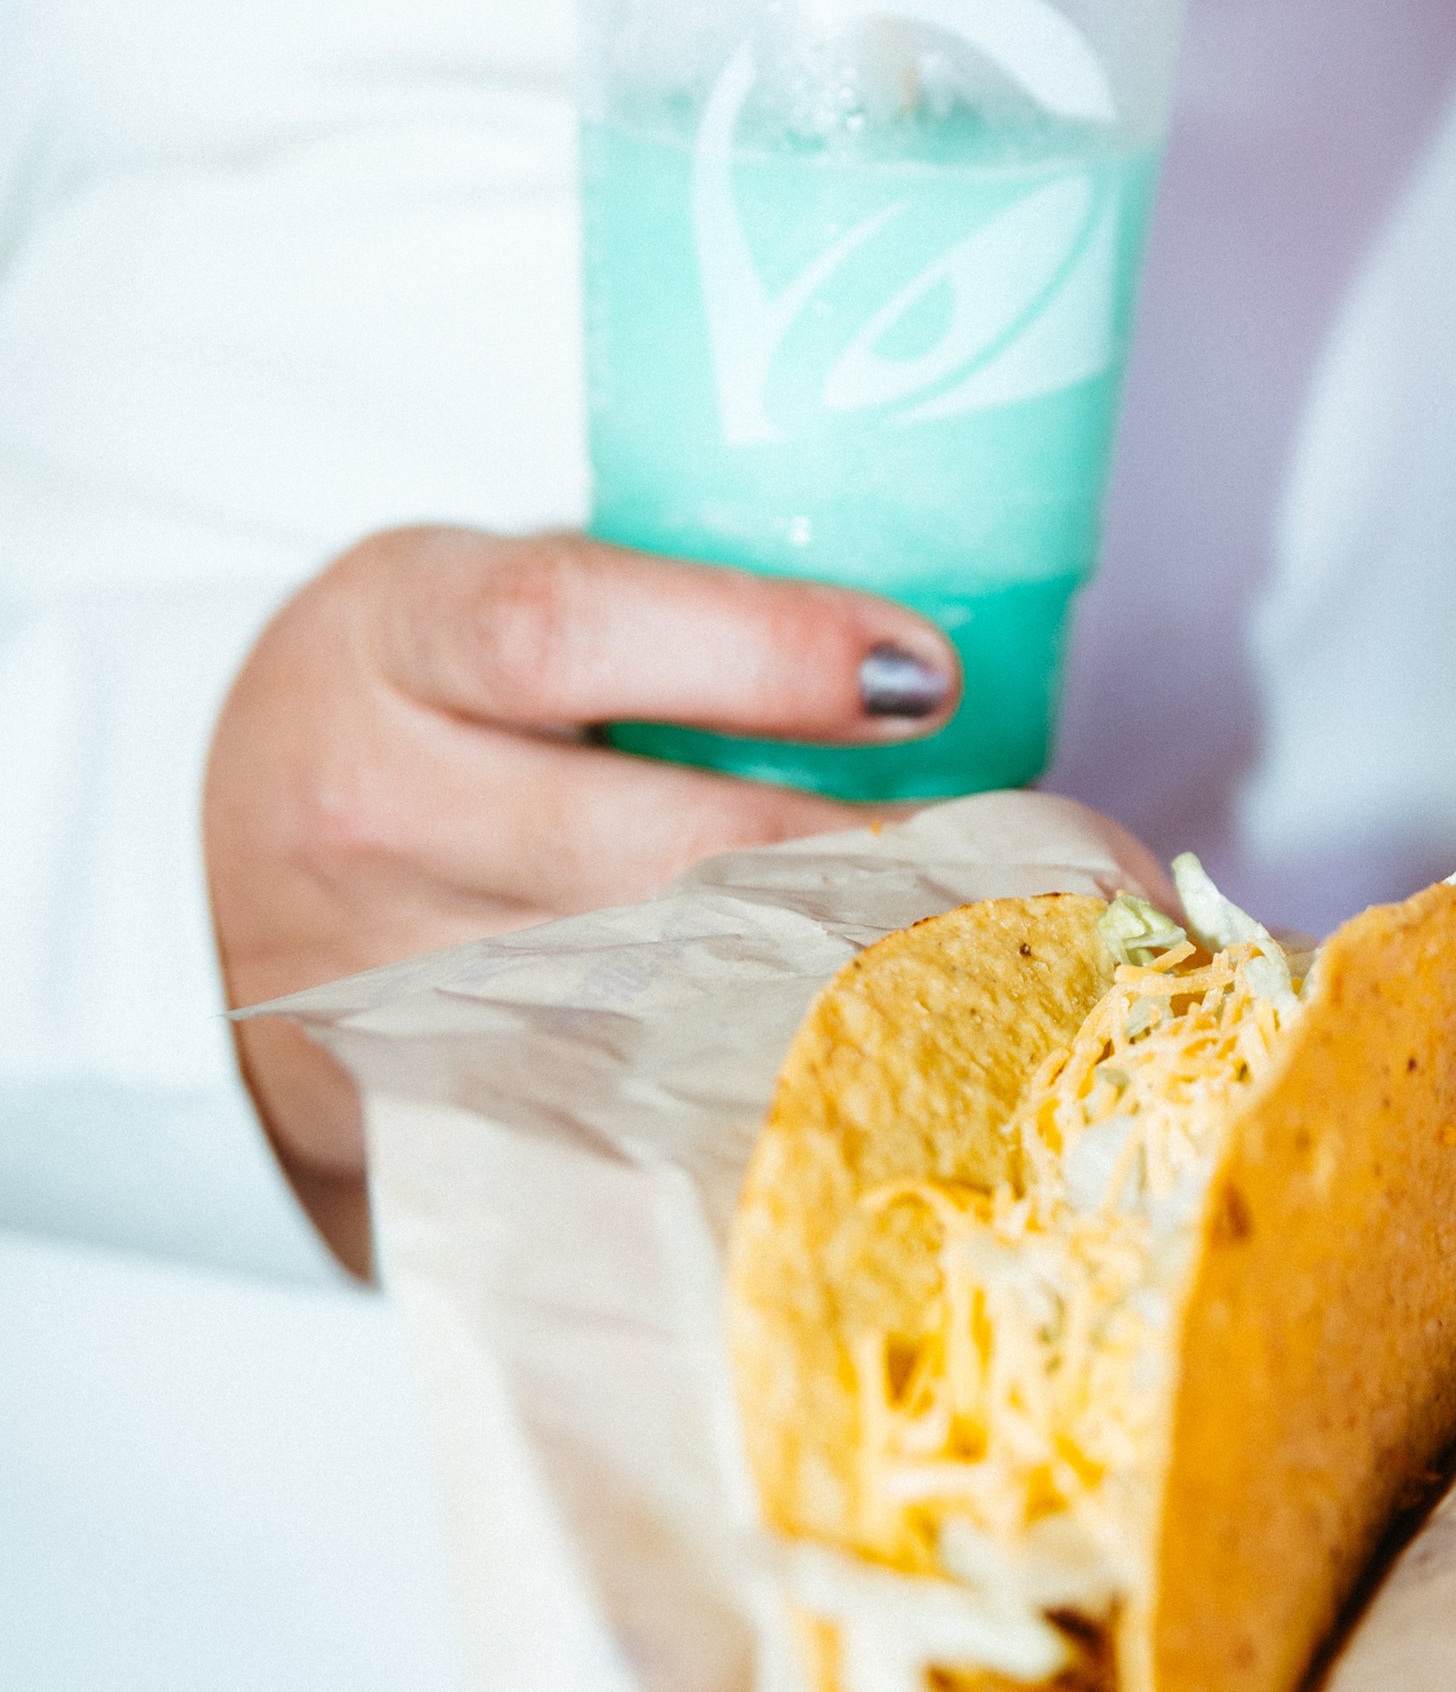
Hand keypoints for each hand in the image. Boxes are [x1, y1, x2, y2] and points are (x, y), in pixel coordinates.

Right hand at [206, 525, 960, 1256]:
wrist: (185, 873)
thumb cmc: (403, 700)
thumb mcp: (471, 596)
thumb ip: (647, 616)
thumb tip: (920, 669)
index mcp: (396, 636)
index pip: (569, 632)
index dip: (763, 654)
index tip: (922, 672)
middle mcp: (379, 807)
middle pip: (659, 852)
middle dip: (868, 856)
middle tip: (1034, 856)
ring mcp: (396, 973)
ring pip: (666, 994)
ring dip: (850, 979)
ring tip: (1000, 957)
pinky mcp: (432, 1095)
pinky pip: (630, 1091)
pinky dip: (765, 1072)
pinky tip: (882, 1058)